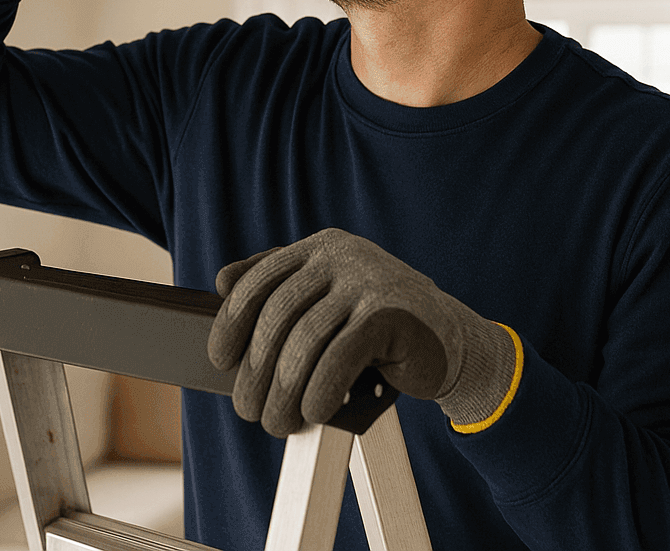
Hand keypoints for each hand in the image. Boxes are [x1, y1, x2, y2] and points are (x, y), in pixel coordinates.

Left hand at [206, 228, 519, 436]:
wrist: (449, 341)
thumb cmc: (377, 327)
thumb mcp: (326, 299)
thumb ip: (280, 285)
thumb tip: (223, 281)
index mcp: (320, 248)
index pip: (260, 281)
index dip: (232, 323)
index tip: (220, 361)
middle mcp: (342, 256)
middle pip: (279, 316)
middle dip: (257, 371)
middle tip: (250, 410)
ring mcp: (369, 281)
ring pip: (306, 341)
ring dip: (285, 392)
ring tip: (279, 422)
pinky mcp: (392, 313)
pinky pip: (340, 357)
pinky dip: (321, 390)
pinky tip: (315, 412)